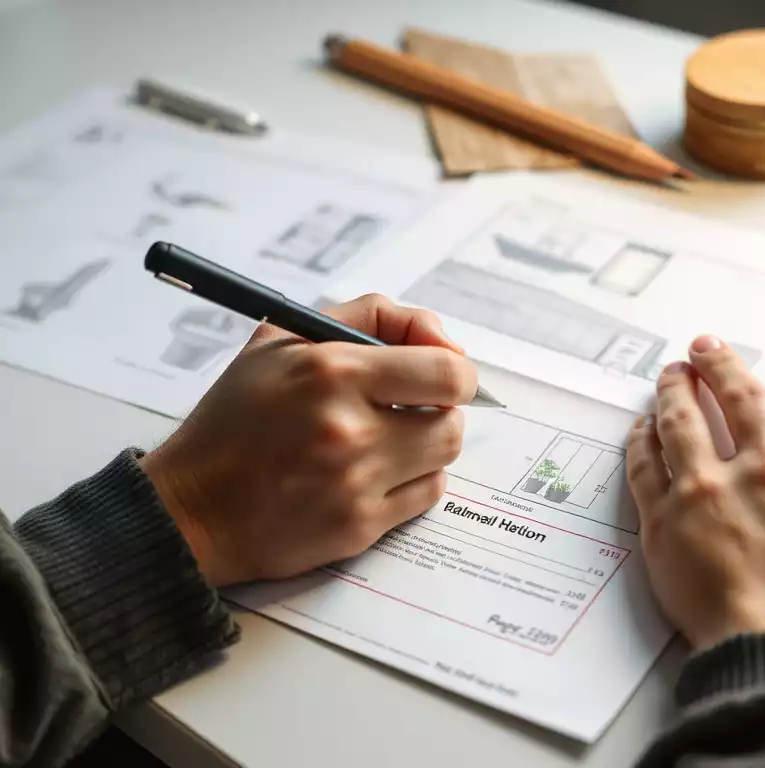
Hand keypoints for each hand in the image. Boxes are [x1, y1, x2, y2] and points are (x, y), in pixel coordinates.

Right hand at [140, 294, 476, 586]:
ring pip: (443, 460)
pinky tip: (372, 474)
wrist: (190, 508)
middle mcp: (349, 431)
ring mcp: (356, 486)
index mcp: (332, 372)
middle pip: (452, 422)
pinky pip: (424, 498)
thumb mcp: (284, 337)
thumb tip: (441, 340)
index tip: (440, 375)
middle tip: (406, 409)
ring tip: (383, 441)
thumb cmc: (236, 418)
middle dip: (438, 411)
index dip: (454, 370)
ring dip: (424, 447)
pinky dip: (409, 482)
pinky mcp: (358, 529)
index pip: (447, 371)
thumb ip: (370, 317)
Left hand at [626, 335, 764, 650]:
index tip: (710, 349)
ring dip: (659, 407)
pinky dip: (637, 448)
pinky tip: (638, 438)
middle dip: (683, 379)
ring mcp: (685, 501)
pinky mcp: (657, 531)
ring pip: (662, 436)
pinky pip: (640, 475)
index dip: (726, 368)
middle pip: (693, 411)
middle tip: (679, 365)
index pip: (745, 400)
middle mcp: (725, 475)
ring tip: (657, 394)